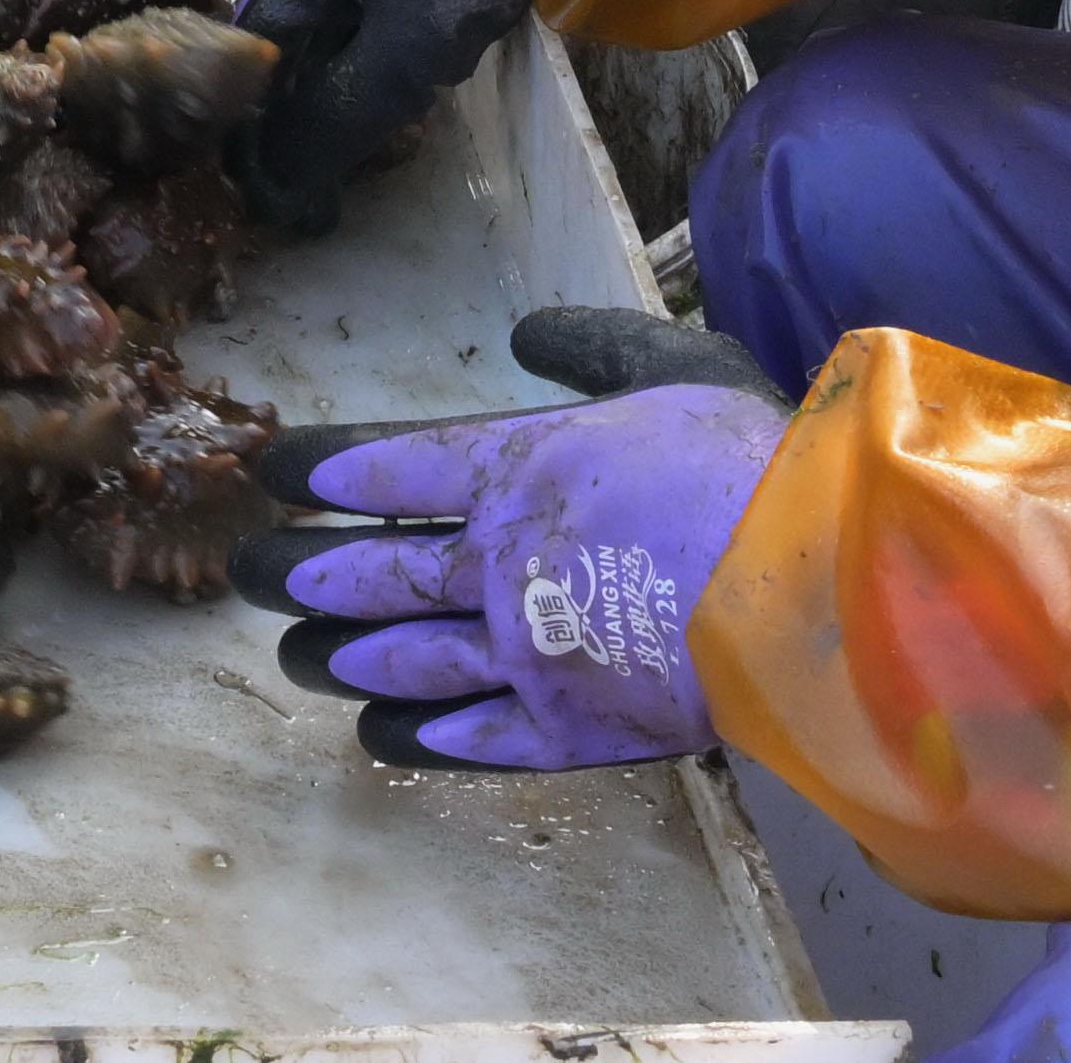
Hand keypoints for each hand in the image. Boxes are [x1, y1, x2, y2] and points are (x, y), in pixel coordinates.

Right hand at [229, 0, 535, 229]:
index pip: (255, 38)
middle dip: (313, 91)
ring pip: (339, 8)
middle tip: (337, 157)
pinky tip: (418, 65)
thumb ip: (344, 111)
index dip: (262, 109)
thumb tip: (285, 176)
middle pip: (296, 23)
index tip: (282, 170)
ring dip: (353, 64)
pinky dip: (385, 33)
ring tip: (379, 120)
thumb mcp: (409, 45)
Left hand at [233, 337, 783, 769]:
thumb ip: (587, 350)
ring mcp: (531, 652)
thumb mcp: (667, 368)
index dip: (323, 469)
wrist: (820, 584)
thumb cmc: (751, 463)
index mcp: (519, 468)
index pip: (389, 464)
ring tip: (295, 654)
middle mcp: (502, 562)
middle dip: (303, 571)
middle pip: (375, 569)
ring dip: (342, 654)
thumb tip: (524, 334)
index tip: (274, 472)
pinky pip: (476, 737)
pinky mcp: (574, 727)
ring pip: (408, 656)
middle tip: (250, 572)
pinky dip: (419, 736)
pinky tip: (380, 732)